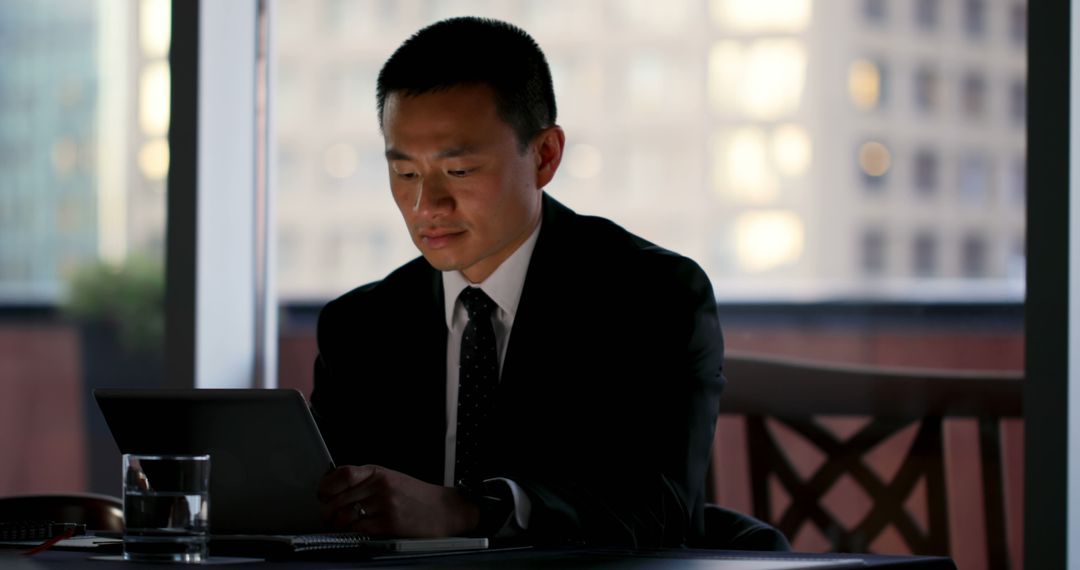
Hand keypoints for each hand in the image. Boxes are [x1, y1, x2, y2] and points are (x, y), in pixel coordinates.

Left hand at [317, 465, 479, 536]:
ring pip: (345, 517)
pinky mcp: (389, 524)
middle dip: (328, 511)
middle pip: (338, 499)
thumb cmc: (416, 496)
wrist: (445, 510)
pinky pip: (359, 530)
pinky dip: (353, 533)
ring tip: (343, 525)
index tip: (323, 494)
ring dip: (339, 525)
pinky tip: (358, 532)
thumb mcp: (391, 479)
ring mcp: (385, 505)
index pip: (342, 474)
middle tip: (329, 516)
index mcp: (378, 472)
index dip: (326, 486)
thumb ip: (365, 482)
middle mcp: (380, 486)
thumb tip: (333, 490)